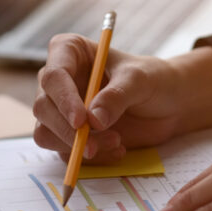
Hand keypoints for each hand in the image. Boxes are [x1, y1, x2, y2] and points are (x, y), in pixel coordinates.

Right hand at [33, 34, 211, 163]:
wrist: (168, 104)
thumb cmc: (153, 80)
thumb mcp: (140, 80)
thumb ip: (117, 96)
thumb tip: (93, 119)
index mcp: (69, 52)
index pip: (54, 75)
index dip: (63, 99)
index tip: (81, 122)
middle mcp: (59, 80)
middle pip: (43, 107)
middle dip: (67, 130)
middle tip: (94, 145)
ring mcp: (60, 108)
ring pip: (46, 133)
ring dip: (77, 146)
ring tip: (116, 142)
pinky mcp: (68, 134)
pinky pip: (64, 152)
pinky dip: (89, 158)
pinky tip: (118, 149)